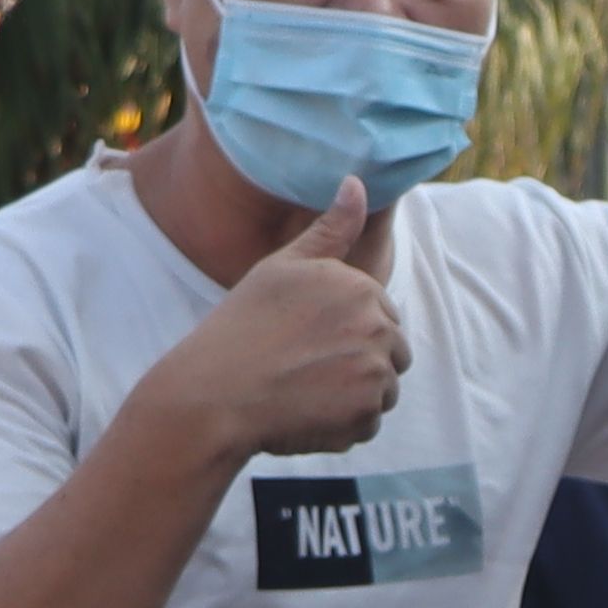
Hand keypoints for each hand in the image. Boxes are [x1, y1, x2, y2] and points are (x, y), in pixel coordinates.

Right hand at [150, 188, 406, 460]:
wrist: (216, 393)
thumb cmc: (244, 326)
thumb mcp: (284, 266)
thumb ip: (330, 229)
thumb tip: (358, 182)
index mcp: (362, 288)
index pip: (382, 316)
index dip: (346, 331)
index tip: (308, 340)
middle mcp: (378, 328)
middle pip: (391, 354)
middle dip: (358, 363)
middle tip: (305, 367)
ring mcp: (376, 374)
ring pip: (383, 391)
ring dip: (352, 395)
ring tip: (304, 390)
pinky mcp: (366, 416)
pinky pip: (369, 424)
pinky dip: (343, 425)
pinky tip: (304, 414)